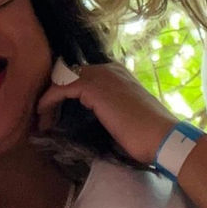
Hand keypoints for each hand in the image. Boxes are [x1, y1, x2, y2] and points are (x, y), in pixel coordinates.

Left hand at [36, 62, 178, 165]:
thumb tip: (84, 122)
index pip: (82, 75)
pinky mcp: (93, 87)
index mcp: (117, 74)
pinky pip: (61, 88)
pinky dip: (48, 101)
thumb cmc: (147, 136)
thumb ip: (105, 111)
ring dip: (49, 99)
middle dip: (55, 94)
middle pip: (69, 74)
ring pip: (62, 79)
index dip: (65, 92)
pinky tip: (43, 115)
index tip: (56, 114)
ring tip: (43, 121)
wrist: (164, 139)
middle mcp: (109, 69)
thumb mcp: (123, 117)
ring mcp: (102, 75)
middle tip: (46, 118)